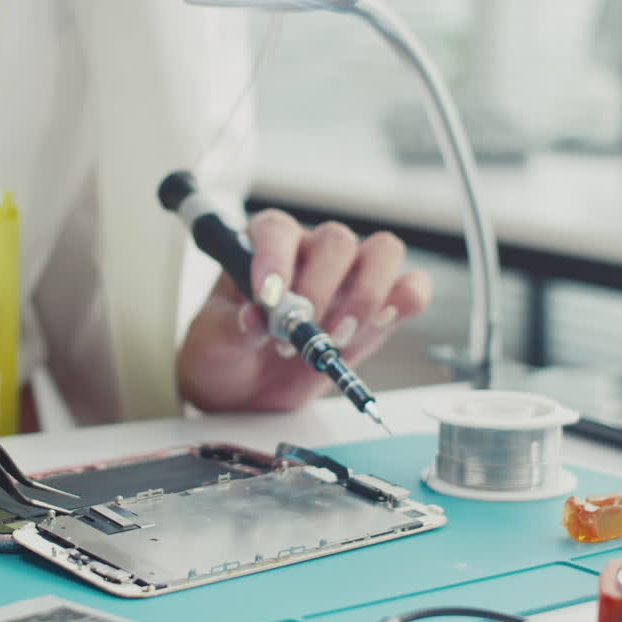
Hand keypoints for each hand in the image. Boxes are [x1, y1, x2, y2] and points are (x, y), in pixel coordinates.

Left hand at [178, 210, 431, 412]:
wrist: (244, 391)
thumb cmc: (225, 353)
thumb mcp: (210, 344)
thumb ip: (229, 329)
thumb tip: (254, 317)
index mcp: (263, 247)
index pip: (276, 230)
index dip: (275, 257)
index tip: (268, 296)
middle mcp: (310, 252)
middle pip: (336, 241)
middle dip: (321, 290)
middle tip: (300, 336)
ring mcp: (349, 276)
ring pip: (383, 252)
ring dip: (366, 296)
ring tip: (336, 338)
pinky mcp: (378, 308)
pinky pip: (411, 287)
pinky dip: (406, 301)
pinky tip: (381, 324)